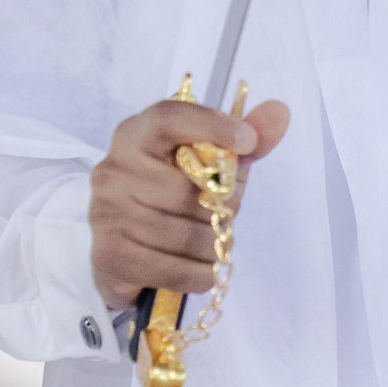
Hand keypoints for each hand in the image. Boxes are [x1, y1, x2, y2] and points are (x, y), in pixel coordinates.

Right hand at [89, 95, 289, 310]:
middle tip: (219, 217)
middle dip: (219, 211)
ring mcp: (107, 213)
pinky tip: (199, 269)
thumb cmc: (173, 199)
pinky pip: (174, 269)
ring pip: (186, 235)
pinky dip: (199, 275)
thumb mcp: (211, 167)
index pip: (169, 118)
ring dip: (211, 248)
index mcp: (136, 135)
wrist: (126, 251)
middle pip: (188, 190)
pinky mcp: (110, 255)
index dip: (211, 126)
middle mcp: (114, 168)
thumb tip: (280, 111)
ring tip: (208, 245)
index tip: (248, 141)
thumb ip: (245, 140)